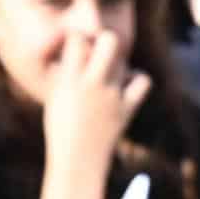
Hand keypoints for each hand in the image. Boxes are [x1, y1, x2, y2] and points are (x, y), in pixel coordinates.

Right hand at [42, 30, 151, 171]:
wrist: (77, 160)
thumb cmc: (62, 126)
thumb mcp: (56, 95)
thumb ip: (67, 70)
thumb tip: (77, 47)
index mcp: (68, 80)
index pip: (77, 38)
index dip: (78, 37)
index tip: (78, 47)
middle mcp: (91, 84)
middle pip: (109, 40)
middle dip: (106, 40)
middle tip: (99, 53)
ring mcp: (111, 96)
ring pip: (124, 60)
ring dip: (118, 62)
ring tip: (108, 74)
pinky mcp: (127, 108)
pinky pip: (143, 80)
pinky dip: (137, 79)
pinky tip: (126, 85)